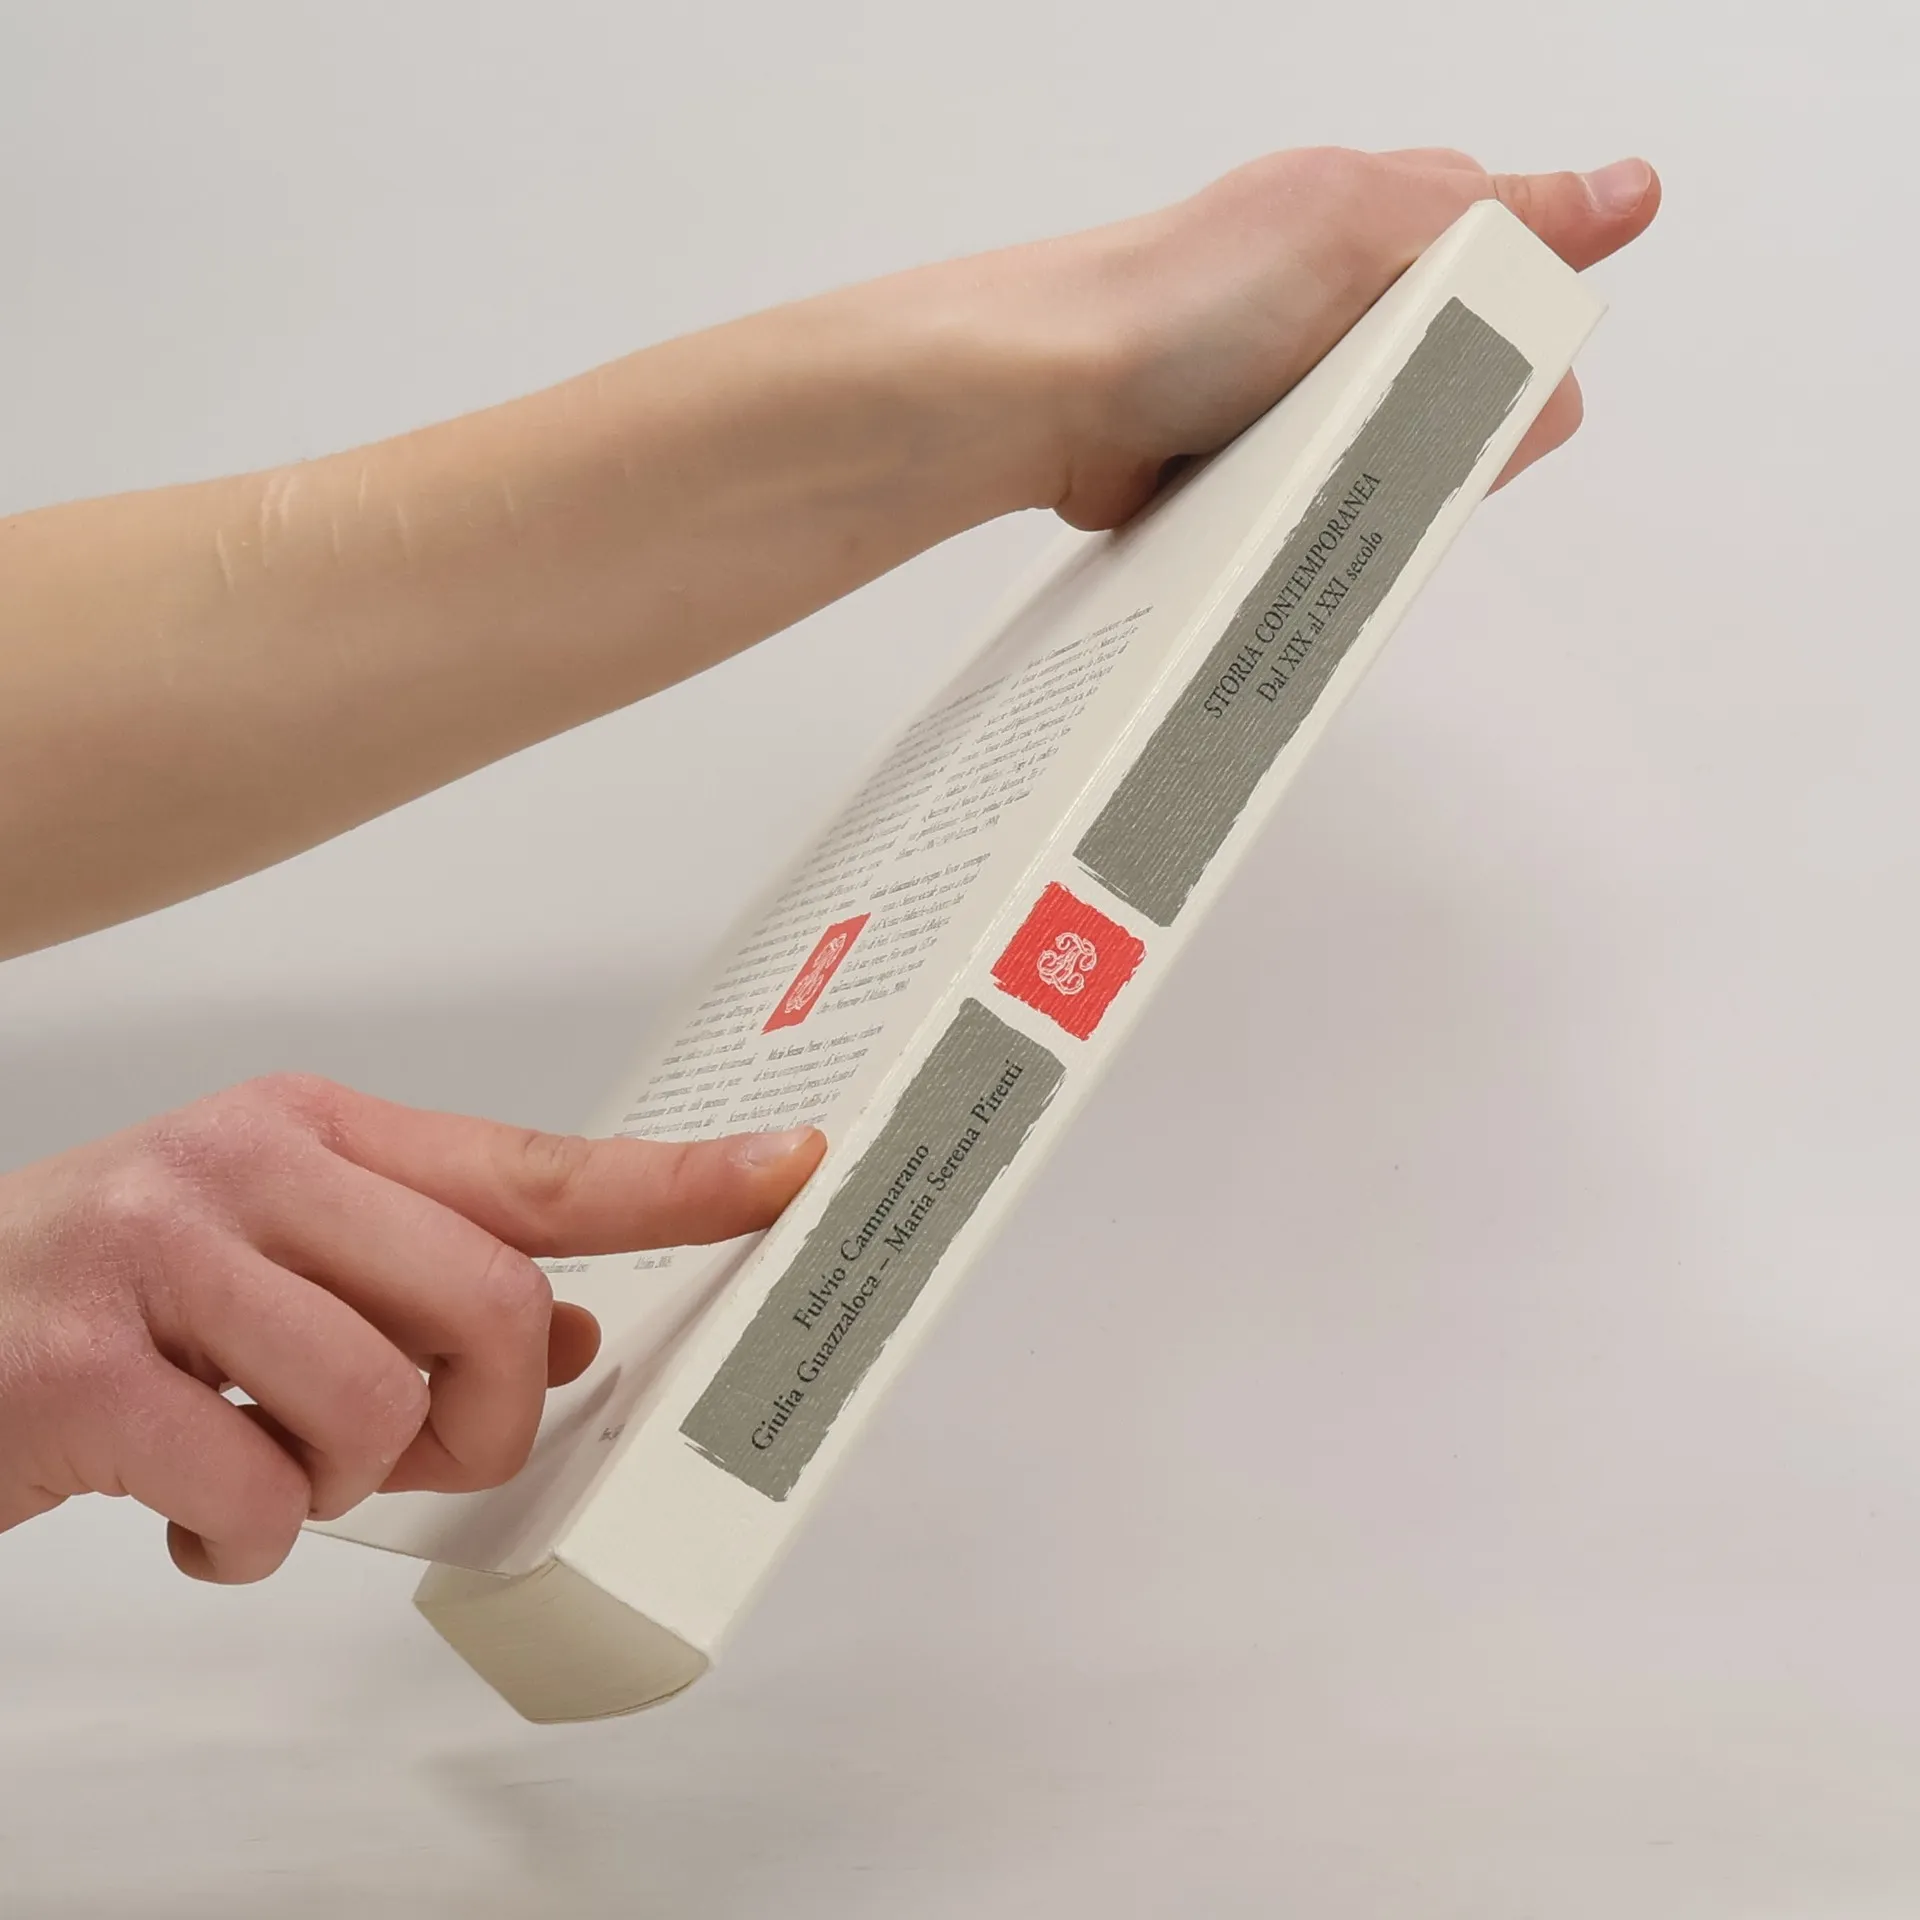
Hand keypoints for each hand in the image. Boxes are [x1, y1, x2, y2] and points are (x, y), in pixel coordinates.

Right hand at [0, 1073, 822, 1582]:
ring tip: (276, 1467)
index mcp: (317, 1129)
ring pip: (383, 1406)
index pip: (538, 1161)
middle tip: (420, 1447)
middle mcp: (250, 1166)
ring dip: (350, 1481)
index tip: (788, 1172)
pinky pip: (264, 1497)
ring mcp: (162, 1257)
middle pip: (494, 1302)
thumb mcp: (277, 1255)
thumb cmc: (112, 1295)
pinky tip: (198, 1513)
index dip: (679, 1179)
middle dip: (485, 1414)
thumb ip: (426, 1282)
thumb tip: (574, 1339)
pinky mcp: (85, 1373)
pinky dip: (249, 1541)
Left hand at [982, 147, 1661, 527]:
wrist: (1053, 397)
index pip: (1525, 272)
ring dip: (1391, 461)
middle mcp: (1354, 300)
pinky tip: (1301, 495)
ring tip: (1324, 450)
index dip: (1520, 335)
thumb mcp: (1357, 228)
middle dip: (1454, 411)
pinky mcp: (1267, 455)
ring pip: (1415, 446)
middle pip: (1480, 380)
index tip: (1479, 370)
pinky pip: (1340, 491)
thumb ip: (1502, 220)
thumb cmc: (1178, 299)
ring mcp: (1307, 383)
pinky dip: (1334, 498)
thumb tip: (1628, 191)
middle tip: (1385, 412)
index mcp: (1391, 220)